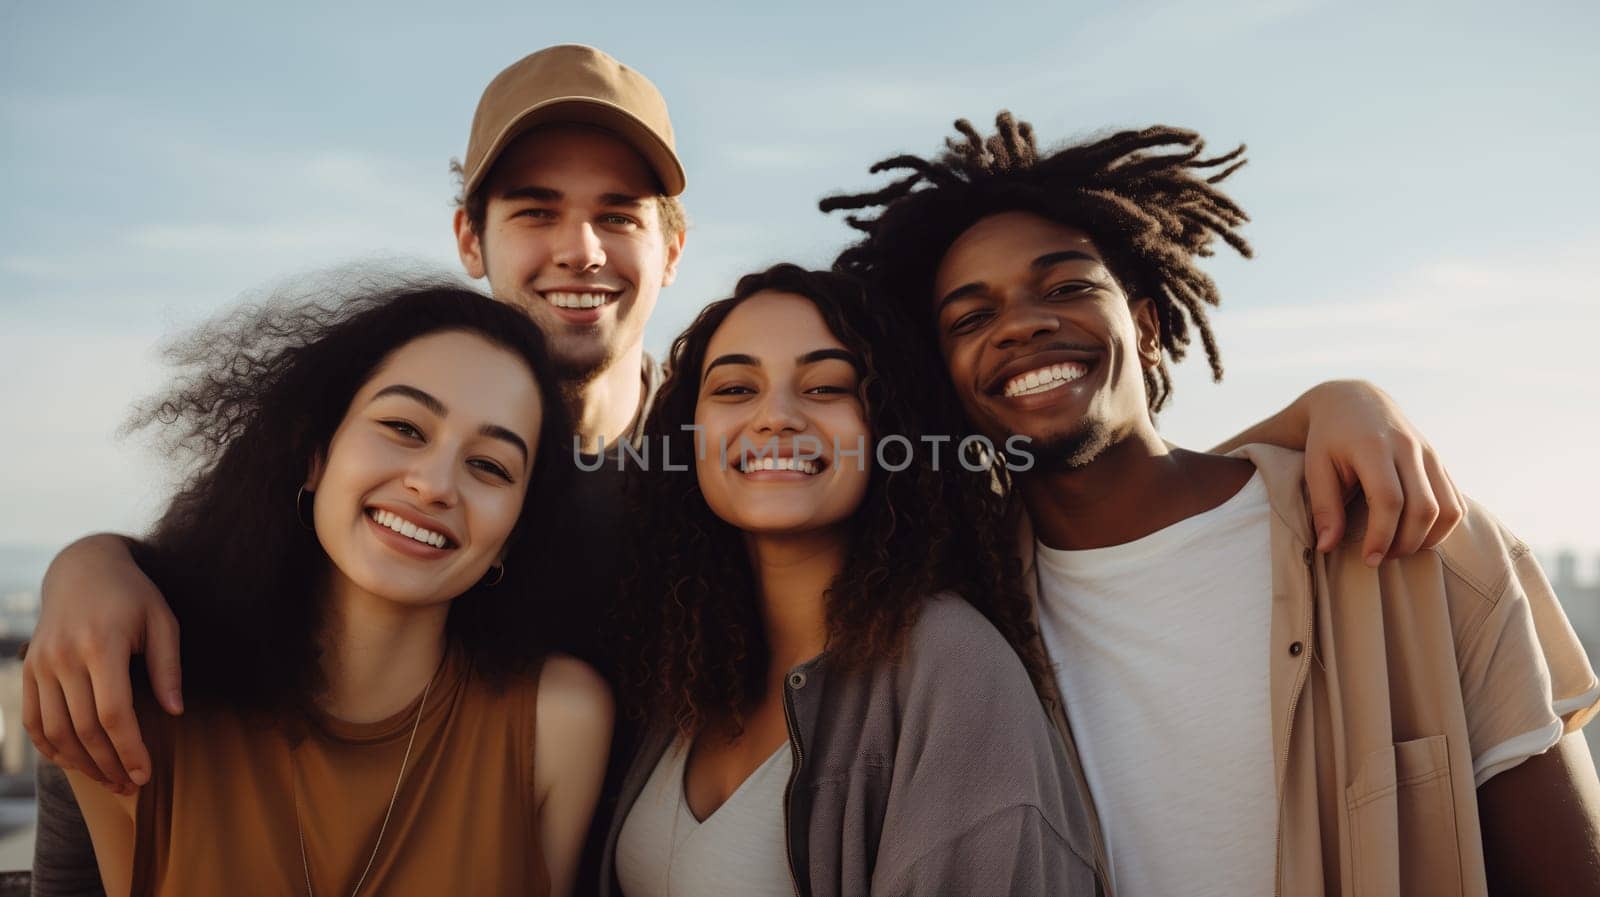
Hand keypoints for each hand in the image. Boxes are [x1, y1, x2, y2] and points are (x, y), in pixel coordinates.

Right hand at [22, 533, 182, 791]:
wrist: (82, 569)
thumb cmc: (133, 596)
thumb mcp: (162, 620)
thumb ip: (169, 667)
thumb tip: (176, 712)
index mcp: (102, 644)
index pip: (114, 712)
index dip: (130, 749)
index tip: (145, 774)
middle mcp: (65, 656)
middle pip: (84, 728)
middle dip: (109, 764)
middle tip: (130, 786)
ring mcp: (41, 664)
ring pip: (55, 730)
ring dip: (81, 763)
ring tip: (108, 780)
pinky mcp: (28, 669)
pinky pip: (33, 720)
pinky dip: (50, 747)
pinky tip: (74, 763)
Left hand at [1300, 380, 1464, 563]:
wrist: (1354, 401)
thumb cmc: (1328, 438)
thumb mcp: (1315, 467)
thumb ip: (1323, 507)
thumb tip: (1326, 547)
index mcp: (1373, 447)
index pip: (1389, 500)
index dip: (1382, 536)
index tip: (1369, 559)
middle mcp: (1408, 448)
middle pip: (1424, 508)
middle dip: (1406, 543)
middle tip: (1381, 557)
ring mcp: (1429, 454)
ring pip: (1448, 508)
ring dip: (1428, 538)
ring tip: (1399, 548)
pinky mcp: (1439, 461)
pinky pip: (1455, 501)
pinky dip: (1442, 526)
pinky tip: (1417, 535)